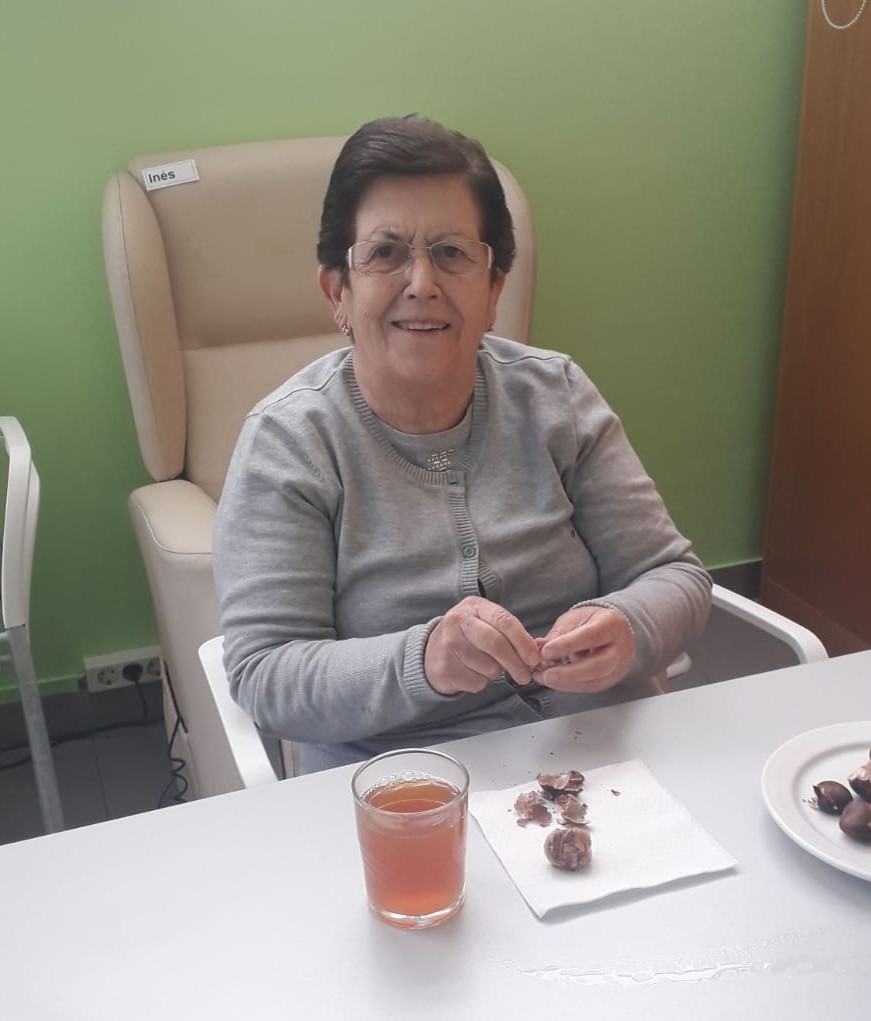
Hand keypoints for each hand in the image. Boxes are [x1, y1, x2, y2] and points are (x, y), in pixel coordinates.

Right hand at [424, 596, 540, 695]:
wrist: (431, 651)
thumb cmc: (468, 637)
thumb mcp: (486, 623)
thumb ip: (509, 633)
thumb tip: (535, 654)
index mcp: (474, 606)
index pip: (504, 621)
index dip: (523, 641)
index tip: (534, 658)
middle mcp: (457, 621)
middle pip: (495, 643)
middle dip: (515, 663)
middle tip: (525, 676)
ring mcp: (447, 644)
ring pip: (488, 667)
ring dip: (495, 673)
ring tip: (487, 666)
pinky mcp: (443, 667)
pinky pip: (476, 682)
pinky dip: (481, 682)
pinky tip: (472, 672)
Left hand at [533, 606, 634, 693]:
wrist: (614, 629)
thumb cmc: (593, 621)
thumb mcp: (575, 619)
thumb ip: (557, 634)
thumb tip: (537, 648)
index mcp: (611, 624)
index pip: (589, 636)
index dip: (566, 646)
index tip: (545, 652)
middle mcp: (620, 647)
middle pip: (596, 665)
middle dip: (568, 673)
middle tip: (546, 675)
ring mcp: (619, 666)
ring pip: (594, 681)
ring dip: (566, 682)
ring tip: (545, 678)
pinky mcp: (612, 679)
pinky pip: (591, 687)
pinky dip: (570, 686)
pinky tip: (555, 682)